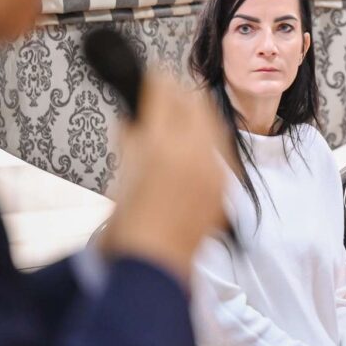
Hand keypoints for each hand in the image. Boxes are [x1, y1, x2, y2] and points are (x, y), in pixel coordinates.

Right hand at [99, 72, 229, 283]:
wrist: (154, 270)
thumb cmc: (127, 227)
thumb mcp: (121, 175)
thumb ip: (131, 139)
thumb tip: (133, 117)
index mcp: (162, 146)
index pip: (164, 93)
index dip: (154, 80)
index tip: (148, 76)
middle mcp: (196, 154)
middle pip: (195, 103)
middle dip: (178, 93)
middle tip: (162, 91)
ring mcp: (215, 172)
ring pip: (212, 124)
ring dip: (194, 115)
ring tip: (176, 116)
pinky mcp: (224, 189)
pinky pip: (220, 150)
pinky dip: (206, 140)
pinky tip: (192, 146)